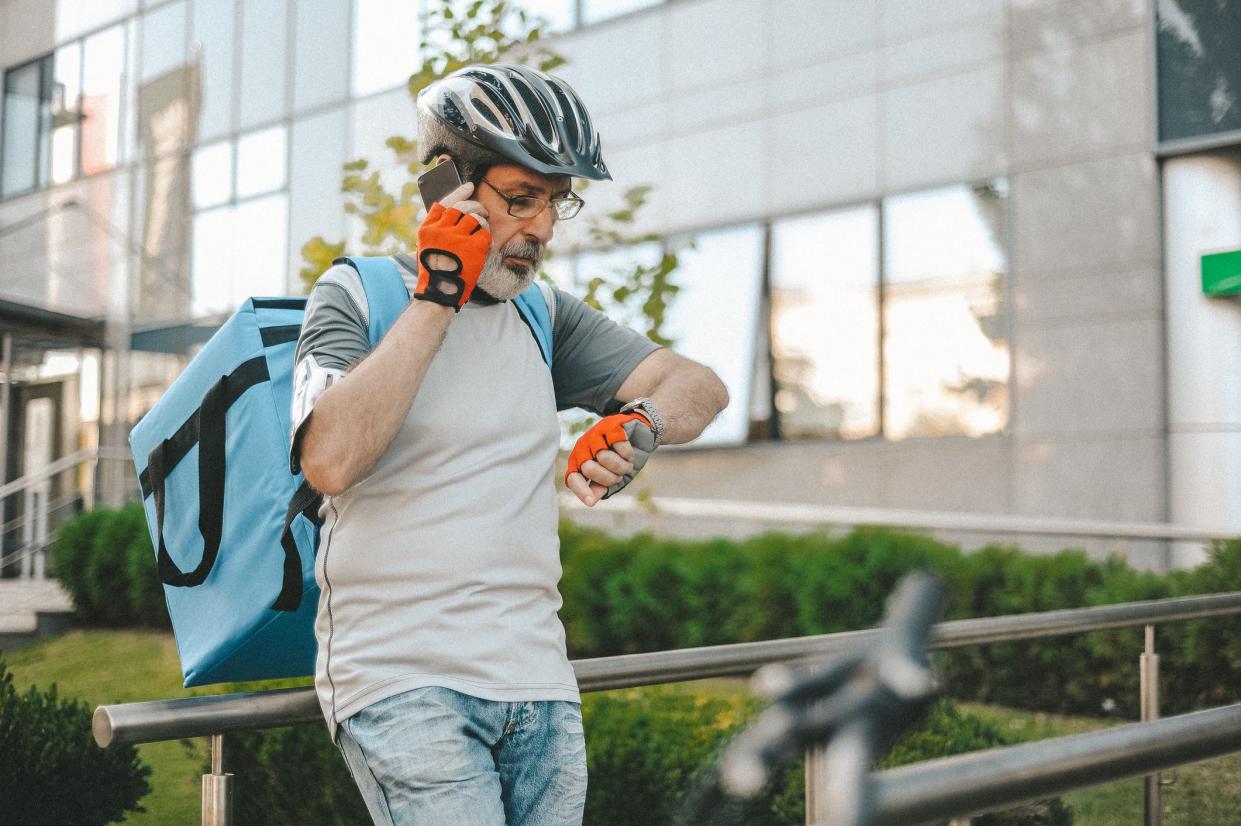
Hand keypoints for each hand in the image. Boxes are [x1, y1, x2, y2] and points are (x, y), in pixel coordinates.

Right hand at [415, 196, 490, 310]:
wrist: (440, 292)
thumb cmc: (435, 270)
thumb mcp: (428, 245)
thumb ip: (438, 227)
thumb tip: (457, 209)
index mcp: (428, 228)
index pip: (445, 202)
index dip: (459, 192)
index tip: (470, 186)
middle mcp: (441, 230)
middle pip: (462, 206)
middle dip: (475, 205)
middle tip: (482, 210)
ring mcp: (457, 238)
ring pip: (475, 216)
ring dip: (482, 219)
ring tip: (484, 224)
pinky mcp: (473, 247)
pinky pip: (485, 232)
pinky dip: (487, 234)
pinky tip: (485, 241)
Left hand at [565, 413, 657, 505]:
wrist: (640, 435)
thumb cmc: (621, 459)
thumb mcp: (611, 477)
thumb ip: (599, 488)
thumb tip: (590, 502)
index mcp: (579, 462)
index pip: (573, 477)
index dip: (580, 489)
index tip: (590, 501)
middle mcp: (583, 448)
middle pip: (589, 469)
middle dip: (610, 476)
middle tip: (618, 473)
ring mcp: (595, 434)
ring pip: (604, 457)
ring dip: (622, 464)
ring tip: (625, 461)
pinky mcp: (609, 425)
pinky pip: (618, 445)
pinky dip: (627, 451)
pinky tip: (628, 447)